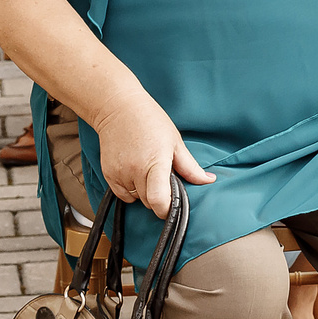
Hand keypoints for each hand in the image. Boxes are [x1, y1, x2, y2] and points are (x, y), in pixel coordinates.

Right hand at [89, 87, 216, 219]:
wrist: (118, 108)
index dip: (166, 210)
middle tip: (163, 180)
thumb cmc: (150, 120)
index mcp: (156, 162)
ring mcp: (120, 173)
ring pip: (136, 199)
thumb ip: (190, 166)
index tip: (172, 207)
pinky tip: (135, 174)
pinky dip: (130, 191)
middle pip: (149, 202)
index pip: (158, 199)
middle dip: (159, 198)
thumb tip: (209, 180)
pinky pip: (122, 195)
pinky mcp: (108, 174)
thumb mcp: (175, 141)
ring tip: (147, 172)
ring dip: (144, 194)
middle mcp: (135, 170)